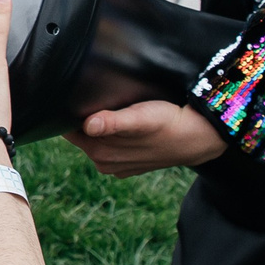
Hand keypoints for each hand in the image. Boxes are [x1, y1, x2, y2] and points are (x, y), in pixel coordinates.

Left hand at [66, 100, 226, 176]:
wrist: (196, 138)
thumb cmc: (167, 123)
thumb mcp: (139, 119)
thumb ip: (112, 123)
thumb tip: (88, 125)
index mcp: (99, 152)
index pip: (69, 130)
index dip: (70, 113)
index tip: (76, 98)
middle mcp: (103, 162)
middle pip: (80, 136)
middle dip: (83, 119)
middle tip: (96, 100)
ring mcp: (115, 166)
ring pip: (94, 140)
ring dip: (97, 126)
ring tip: (111, 109)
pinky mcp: (128, 165)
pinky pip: (109, 147)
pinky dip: (110, 136)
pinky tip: (121, 124)